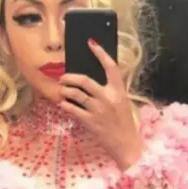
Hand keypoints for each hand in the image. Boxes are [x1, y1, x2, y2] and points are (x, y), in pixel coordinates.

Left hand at [58, 40, 144, 169]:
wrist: (126, 145)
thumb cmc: (125, 124)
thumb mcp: (123, 103)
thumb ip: (111, 91)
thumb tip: (95, 81)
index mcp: (119, 91)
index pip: (110, 66)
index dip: (100, 53)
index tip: (91, 43)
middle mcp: (108, 98)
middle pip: (85, 80)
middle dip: (70, 77)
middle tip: (63, 77)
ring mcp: (98, 110)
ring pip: (76, 95)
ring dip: (65, 91)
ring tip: (61, 90)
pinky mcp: (90, 122)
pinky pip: (73, 110)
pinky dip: (65, 105)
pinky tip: (62, 104)